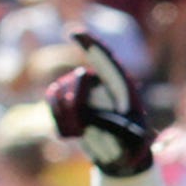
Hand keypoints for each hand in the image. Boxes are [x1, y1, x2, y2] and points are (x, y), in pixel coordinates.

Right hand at [44, 34, 156, 176]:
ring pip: (60, 92)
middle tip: (83, 129)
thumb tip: (93, 119)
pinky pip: (52, 103)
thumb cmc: (132, 146)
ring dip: (66, 117)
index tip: (75, 32)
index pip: (106, 62)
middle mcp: (101, 83)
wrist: (120, 153)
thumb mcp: (133, 141)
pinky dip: (58, 119)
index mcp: (123, 87)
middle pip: (77, 82)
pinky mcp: (67, 99)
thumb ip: (119, 131)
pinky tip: (71, 133)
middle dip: (75, 107)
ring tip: (82, 133)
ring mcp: (82, 89)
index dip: (91, 46)